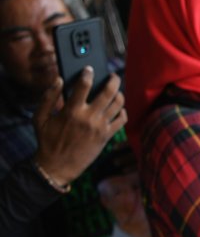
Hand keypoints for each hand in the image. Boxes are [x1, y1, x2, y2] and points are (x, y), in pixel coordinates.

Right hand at [33, 69, 125, 186]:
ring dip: (119, 94)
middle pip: (109, 92)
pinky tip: (117, 109)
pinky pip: (122, 119)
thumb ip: (48, 98)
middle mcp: (89, 117)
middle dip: (113, 80)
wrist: (57, 167)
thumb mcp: (39, 119)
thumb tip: (58, 80)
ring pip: (118, 104)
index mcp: (71, 111)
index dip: (87, 74)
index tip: (88, 69)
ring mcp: (100, 127)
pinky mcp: (107, 136)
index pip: (84, 85)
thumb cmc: (47, 142)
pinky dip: (122, 111)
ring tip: (116, 91)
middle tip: (112, 76)